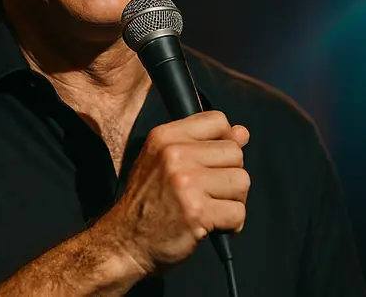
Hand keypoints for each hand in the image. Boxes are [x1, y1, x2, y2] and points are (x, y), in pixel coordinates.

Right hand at [96, 111, 250, 275]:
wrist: (124, 243)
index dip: (225, 142)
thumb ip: (202, 144)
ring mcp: (185, 183)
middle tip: (209, 193)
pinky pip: (238, 212)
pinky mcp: (197, 212)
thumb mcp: (164, 162)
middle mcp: (173, 154)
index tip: (215, 162)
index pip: (218, 121)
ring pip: (241, 181)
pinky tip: (212, 226)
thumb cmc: (146, 204)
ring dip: (233, 201)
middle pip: (235, 153)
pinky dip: (232, 225)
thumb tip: (242, 133)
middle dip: (230, 176)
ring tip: (211, 209)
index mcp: (164, 136)